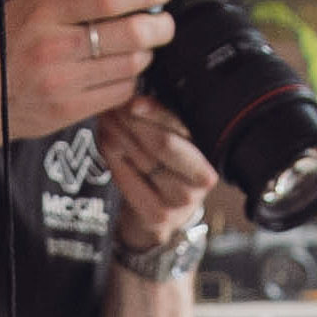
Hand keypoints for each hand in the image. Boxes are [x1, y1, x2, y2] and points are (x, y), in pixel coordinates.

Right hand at [0, 0, 175, 146]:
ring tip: (143, 46)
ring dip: (146, 55)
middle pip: (129, 34)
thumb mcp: (10, 2)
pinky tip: (124, 72)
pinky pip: (118, 94)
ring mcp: (64, 82)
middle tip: (164, 22)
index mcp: (43, 11)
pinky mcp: (69, 111)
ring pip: (130, 65)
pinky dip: (130, 81)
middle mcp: (55, 46)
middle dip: (159, 27)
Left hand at [98, 97, 216, 247]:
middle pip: (160, 143)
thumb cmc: (171, 163)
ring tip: (105, 119)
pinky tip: (106, 142)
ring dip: (117, 134)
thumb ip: (163, 118)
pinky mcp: (158, 215)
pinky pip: (127, 179)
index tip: (131, 102)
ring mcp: (180, 201)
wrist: (167, 207)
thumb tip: (136, 101)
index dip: (153, 113)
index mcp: (210, 152)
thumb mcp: (176, 136)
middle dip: (132, 121)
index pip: (178, 129)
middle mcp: (201, 179)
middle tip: (112, 107)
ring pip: (141, 159)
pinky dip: (112, 157)